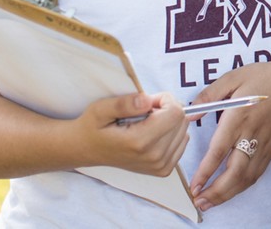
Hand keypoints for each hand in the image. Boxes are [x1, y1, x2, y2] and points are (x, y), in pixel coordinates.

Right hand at [74, 92, 189, 176]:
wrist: (86, 150)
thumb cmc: (93, 127)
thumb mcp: (101, 109)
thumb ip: (125, 104)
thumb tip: (148, 100)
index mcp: (140, 142)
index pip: (175, 112)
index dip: (164, 100)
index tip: (147, 102)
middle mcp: (154, 157)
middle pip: (182, 121)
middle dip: (167, 109)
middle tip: (145, 112)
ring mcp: (160, 166)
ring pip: (184, 130)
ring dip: (169, 121)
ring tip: (147, 123)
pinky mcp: (164, 170)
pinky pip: (182, 142)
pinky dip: (171, 133)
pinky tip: (153, 133)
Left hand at [188, 58, 270, 211]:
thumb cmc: (264, 77)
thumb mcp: (233, 77)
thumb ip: (209, 95)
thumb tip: (191, 114)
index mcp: (239, 116)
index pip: (220, 150)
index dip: (205, 171)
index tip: (194, 185)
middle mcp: (252, 134)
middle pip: (234, 172)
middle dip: (216, 191)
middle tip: (199, 201)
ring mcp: (265, 144)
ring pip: (246, 177)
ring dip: (228, 194)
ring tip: (210, 202)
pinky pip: (256, 173)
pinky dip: (242, 187)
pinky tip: (230, 191)